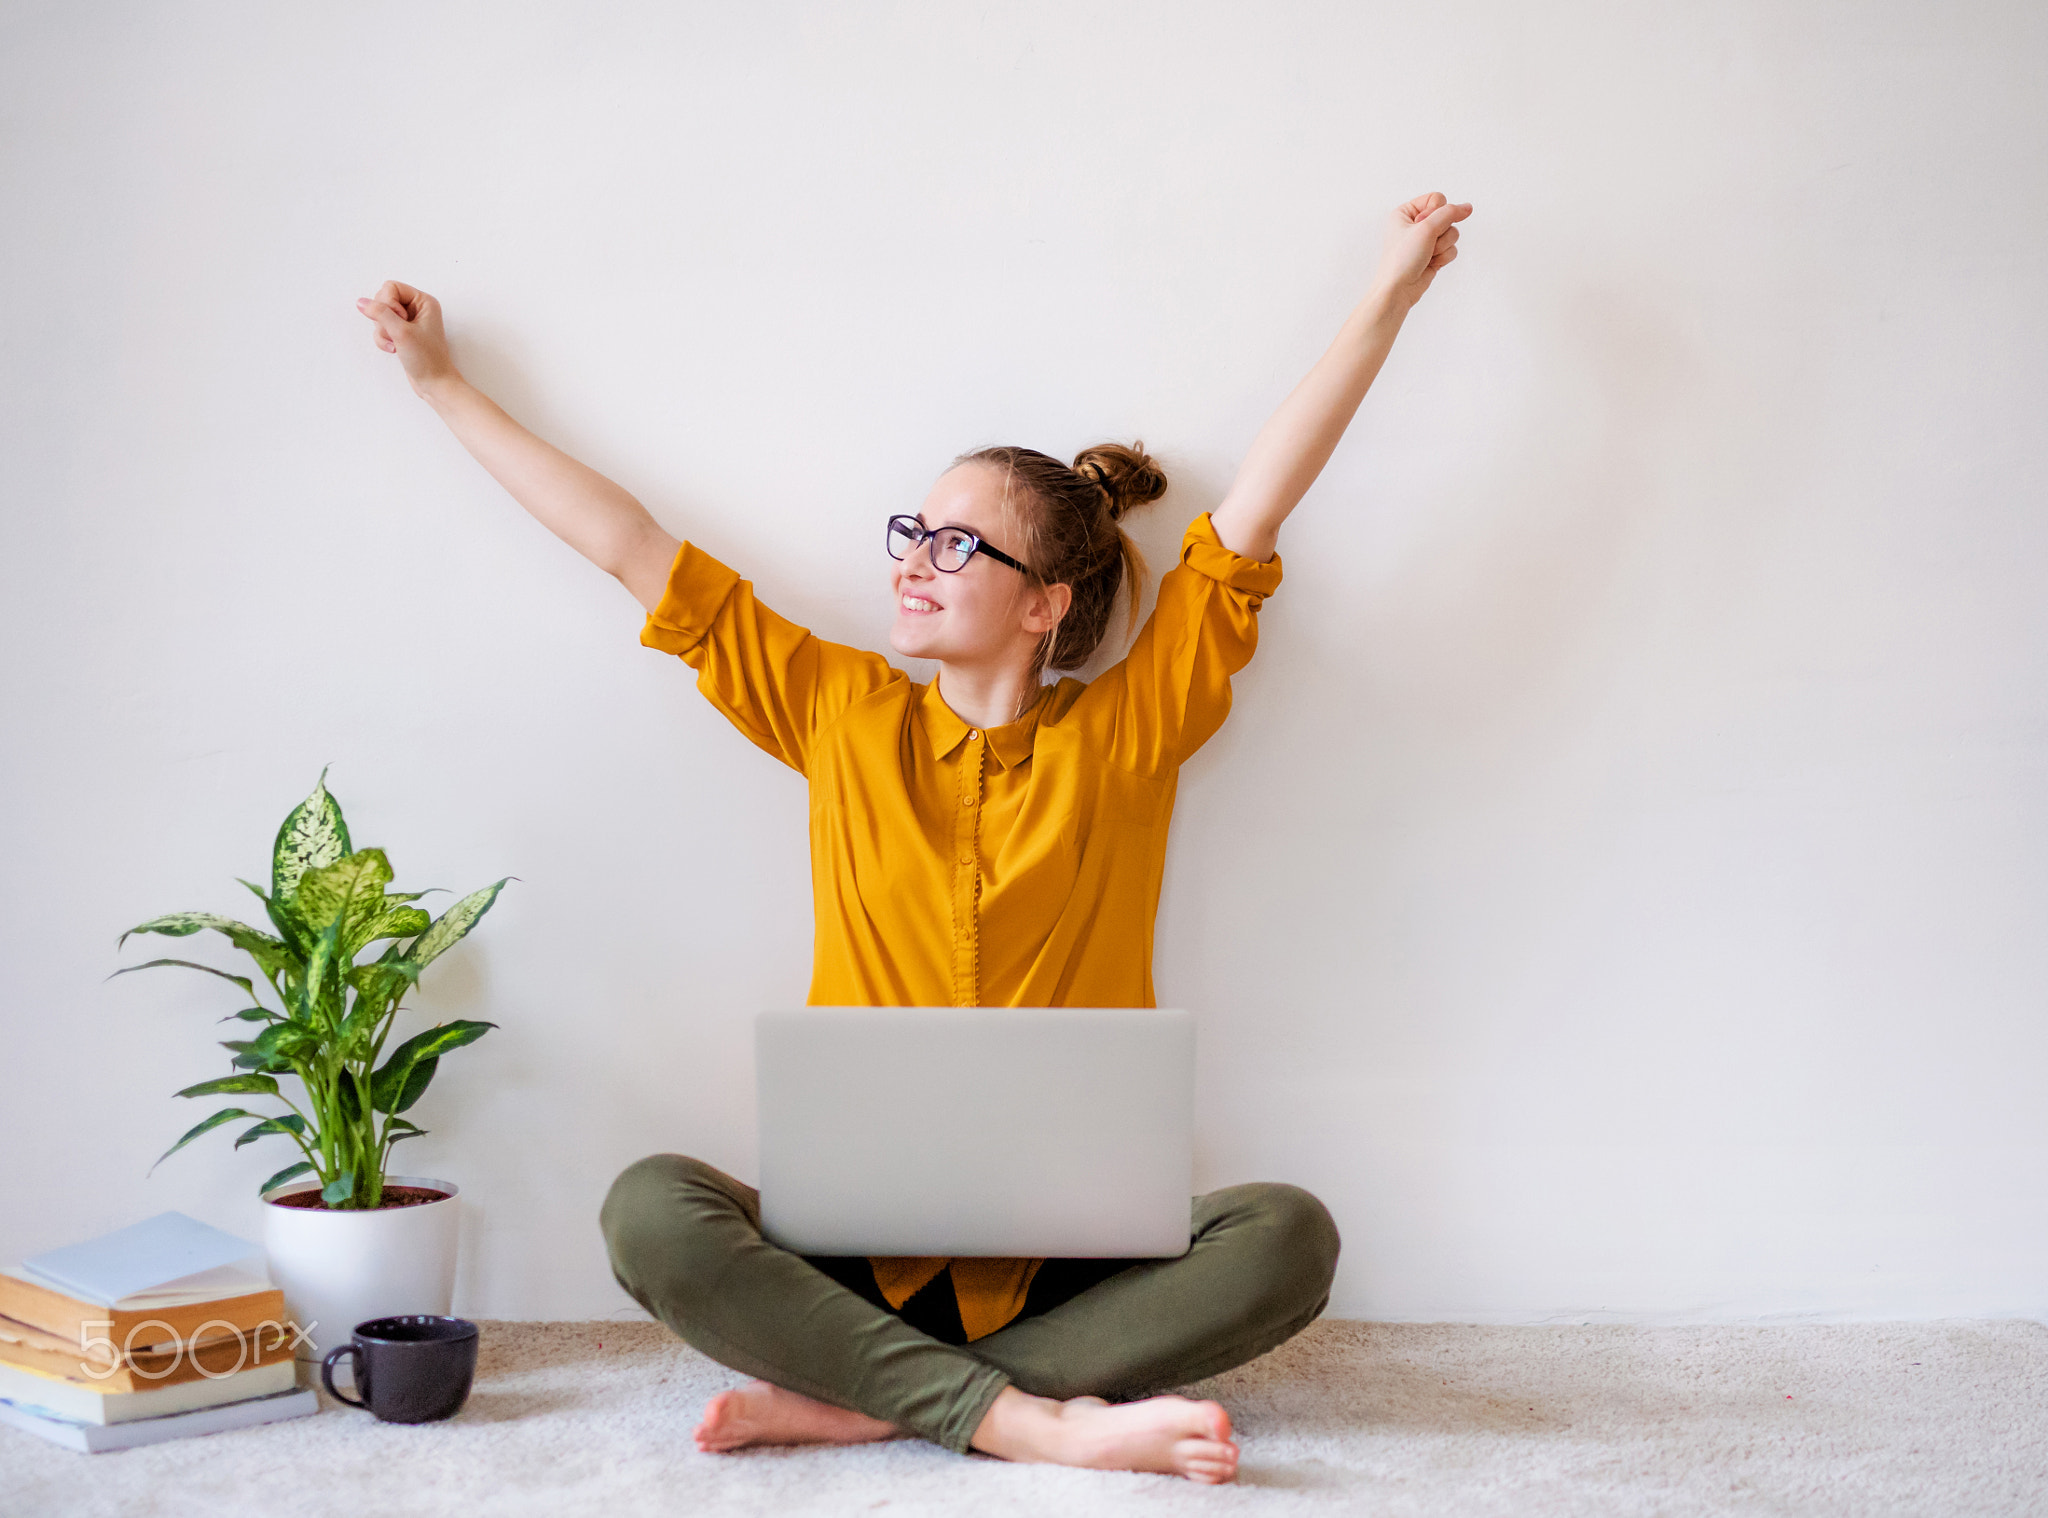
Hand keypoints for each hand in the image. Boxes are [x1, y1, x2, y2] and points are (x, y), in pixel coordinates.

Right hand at [355, 280, 458, 397]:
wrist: (434, 384)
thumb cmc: (427, 359)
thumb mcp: (401, 332)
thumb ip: (380, 313)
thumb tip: (361, 302)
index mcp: (424, 301)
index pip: (391, 287)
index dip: (388, 303)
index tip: (400, 320)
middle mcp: (417, 308)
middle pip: (383, 300)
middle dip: (383, 319)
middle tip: (397, 333)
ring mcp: (408, 321)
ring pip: (380, 316)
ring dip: (383, 332)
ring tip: (396, 344)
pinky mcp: (402, 334)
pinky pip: (381, 329)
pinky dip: (383, 340)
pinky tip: (394, 350)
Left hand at [1369, 193, 1471, 312]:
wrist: (1398, 290)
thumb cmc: (1403, 259)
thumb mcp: (1426, 228)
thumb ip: (1449, 213)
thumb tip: (1467, 207)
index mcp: (1405, 212)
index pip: (1436, 199)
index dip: (1436, 212)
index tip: (1422, 225)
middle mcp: (1415, 224)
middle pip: (1447, 217)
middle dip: (1441, 232)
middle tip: (1425, 243)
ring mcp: (1425, 241)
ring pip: (1452, 233)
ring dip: (1443, 246)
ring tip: (1427, 255)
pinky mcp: (1433, 254)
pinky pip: (1452, 248)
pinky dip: (1444, 257)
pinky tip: (1431, 264)